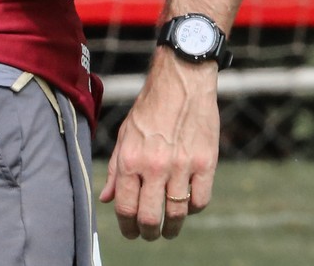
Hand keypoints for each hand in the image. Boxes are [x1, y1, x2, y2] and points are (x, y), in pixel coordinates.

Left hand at [99, 49, 219, 240]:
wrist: (182, 80)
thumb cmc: (150, 106)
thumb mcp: (126, 133)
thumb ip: (116, 168)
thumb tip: (106, 198)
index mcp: (131, 157)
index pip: (125, 207)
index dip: (126, 227)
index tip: (130, 231)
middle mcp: (155, 165)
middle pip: (150, 218)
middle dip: (147, 232)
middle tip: (149, 234)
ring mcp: (182, 166)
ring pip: (177, 214)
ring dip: (172, 227)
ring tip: (169, 228)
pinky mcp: (206, 163)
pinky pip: (200, 201)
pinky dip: (193, 208)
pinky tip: (187, 203)